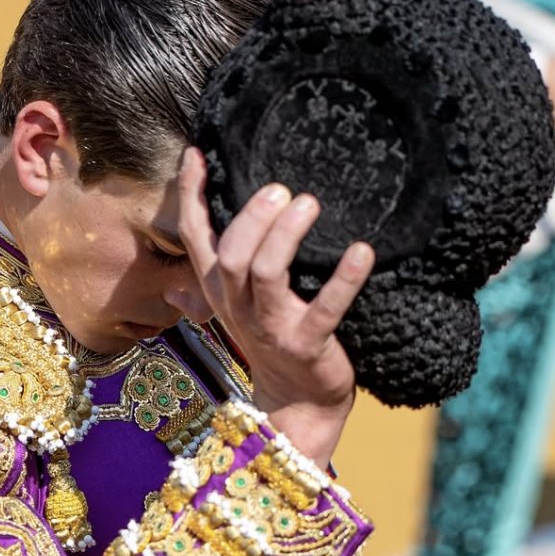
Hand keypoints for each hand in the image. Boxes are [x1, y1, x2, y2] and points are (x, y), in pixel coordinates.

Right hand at [177, 147, 374, 468]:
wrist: (296, 401)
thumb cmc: (271, 337)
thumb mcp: (237, 302)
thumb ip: (220, 266)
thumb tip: (198, 220)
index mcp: (217, 288)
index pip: (195, 237)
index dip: (191, 196)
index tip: (197, 153)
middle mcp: (236, 305)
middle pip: (230, 255)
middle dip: (252, 219)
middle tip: (280, 188)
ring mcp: (270, 326)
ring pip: (266, 274)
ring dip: (285, 236)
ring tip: (310, 204)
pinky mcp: (307, 343)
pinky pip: (325, 309)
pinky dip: (344, 279)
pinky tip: (362, 251)